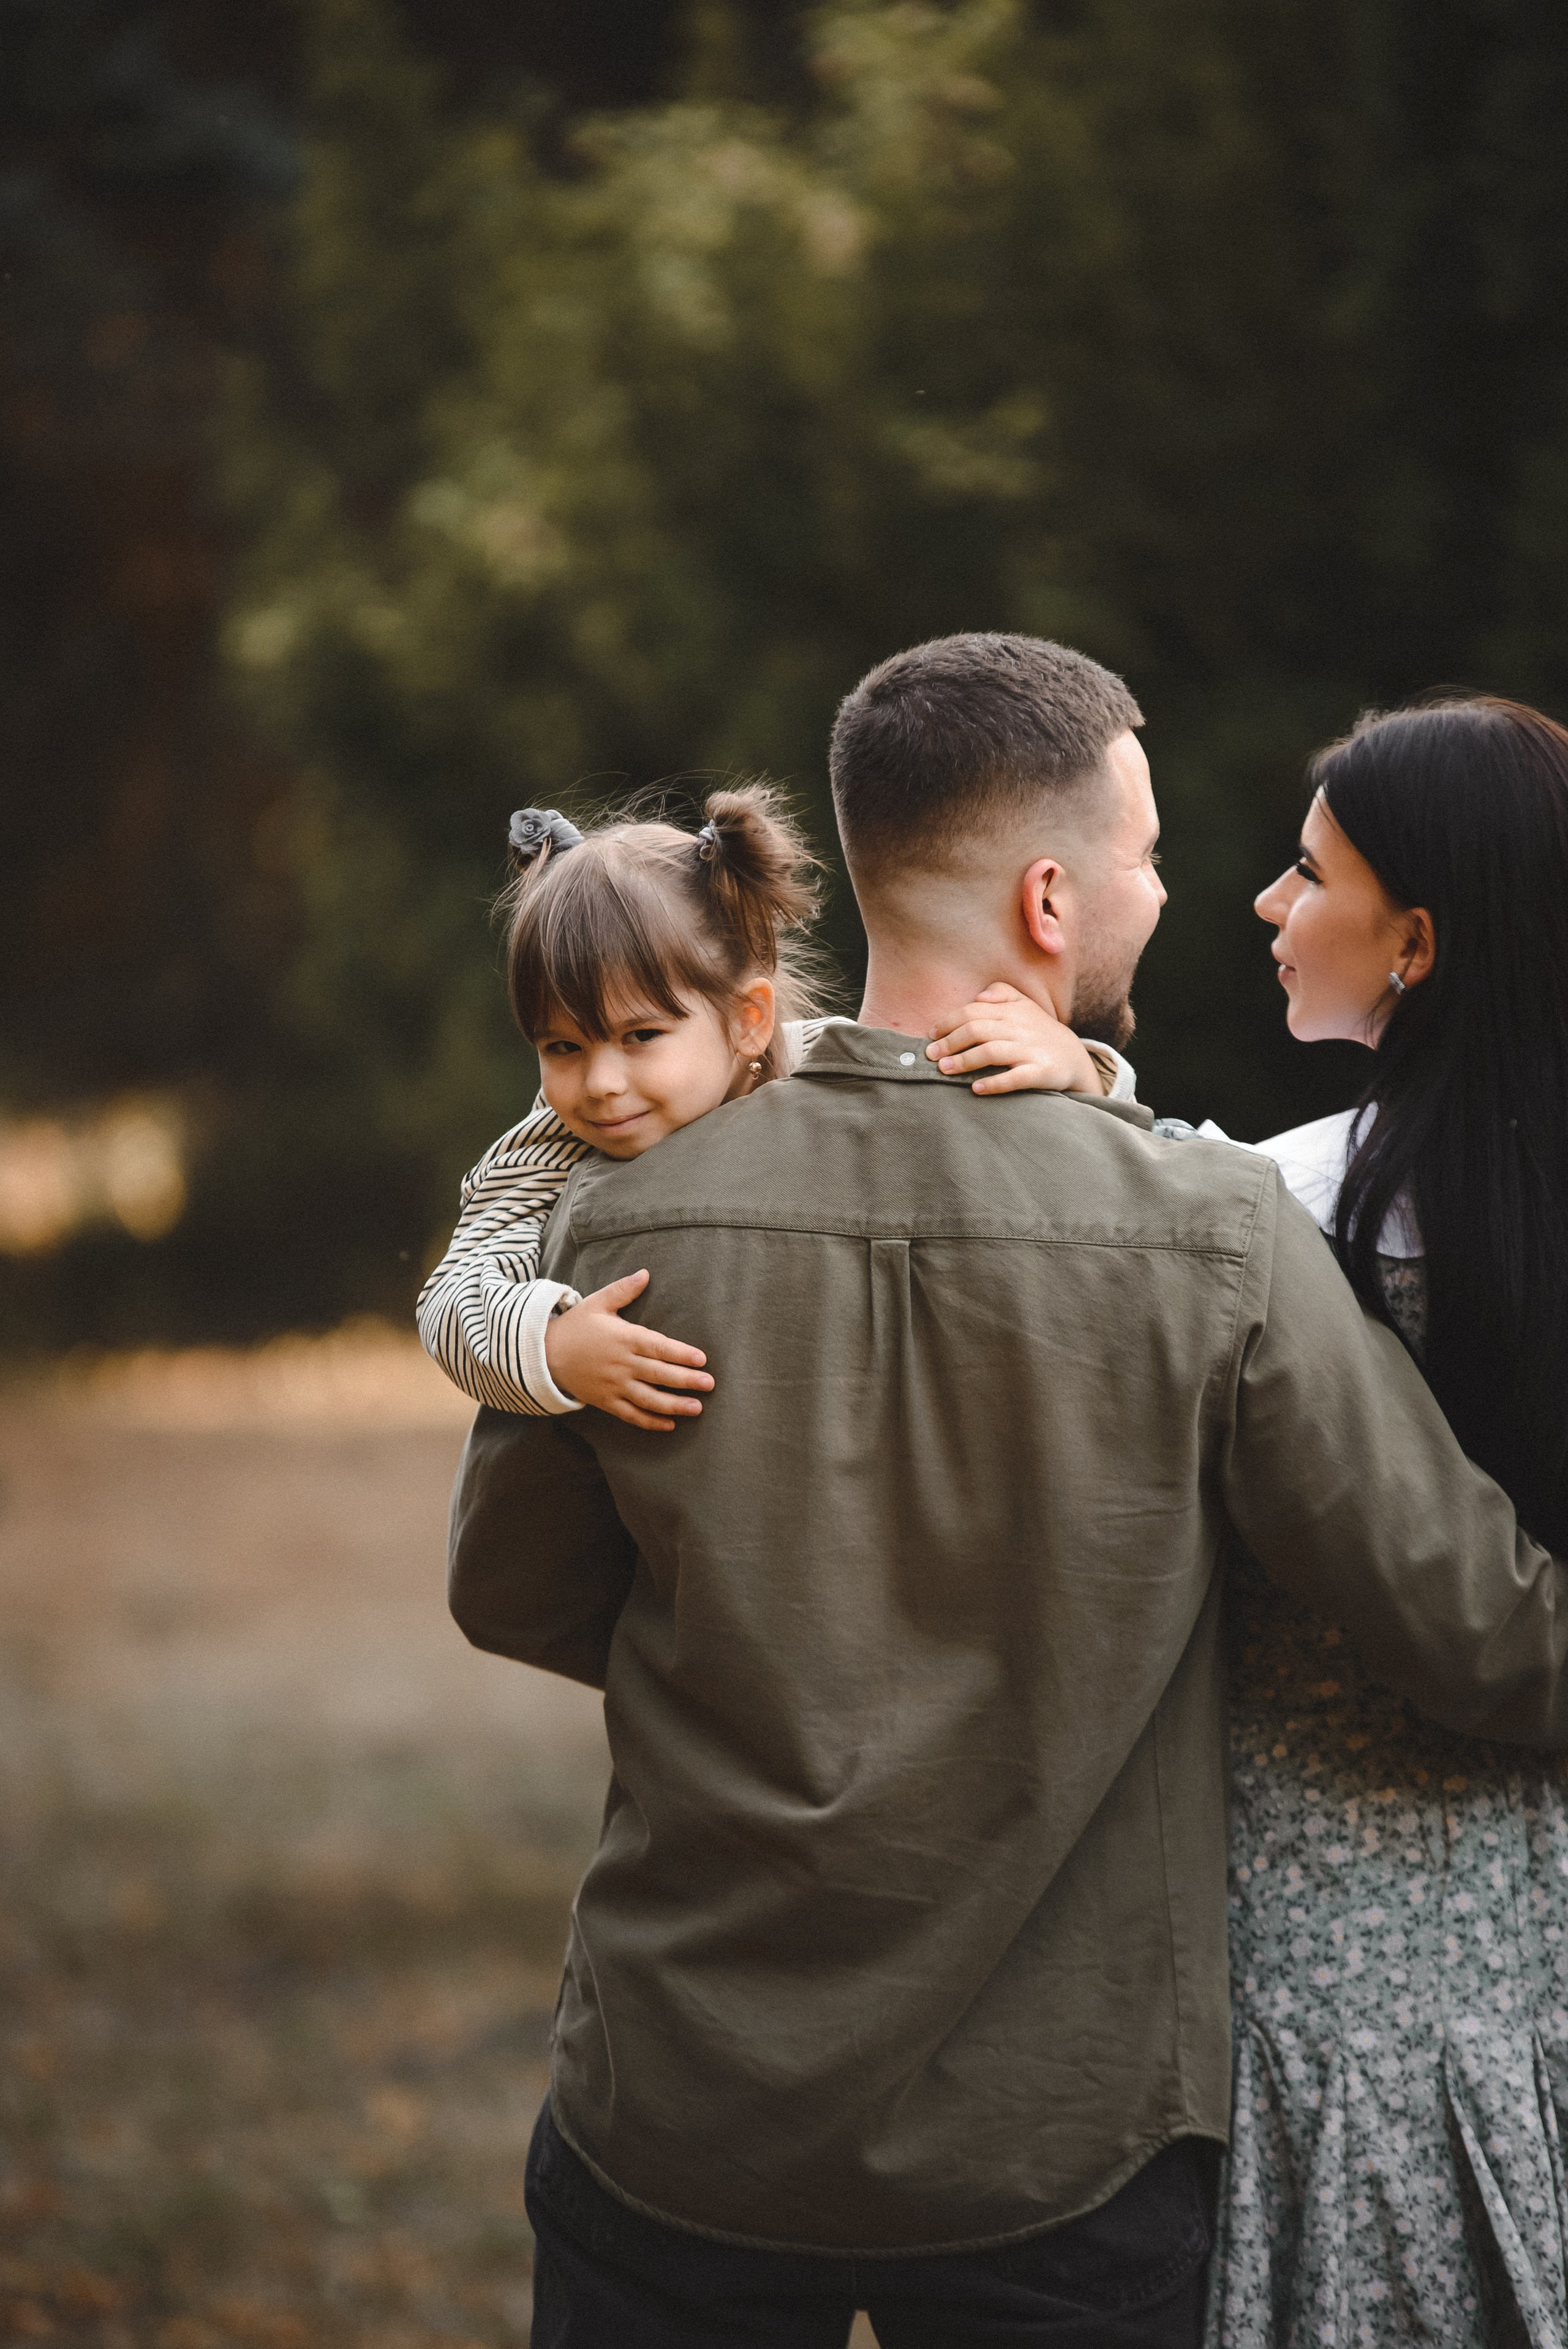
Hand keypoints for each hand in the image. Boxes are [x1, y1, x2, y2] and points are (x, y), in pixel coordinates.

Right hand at [544, 1270, 713, 1432]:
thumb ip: (623, 1290)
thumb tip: (645, 1273)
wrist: (543, 1354)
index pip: (658, 1347)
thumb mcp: (597, 1303)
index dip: (681, 1354)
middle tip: (710, 1384)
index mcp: (624, 1338)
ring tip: (697, 1408)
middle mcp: (621, 1364)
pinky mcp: (606, 1402)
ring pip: (649, 1399)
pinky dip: (650, 1422)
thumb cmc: (575, 1326)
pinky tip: (670, 1425)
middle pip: (659, 1375)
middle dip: (687, 1381)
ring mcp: (614, 1386)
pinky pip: (631, 1415)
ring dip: (674, 1405)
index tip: (702, 1359)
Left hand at [926, 983, 1101, 1096]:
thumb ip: (1002, 992)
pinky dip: (994, 1083)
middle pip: (977, 1030)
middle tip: (931, 1055)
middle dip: (950, 1042)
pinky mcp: (1042, 1072)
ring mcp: (1032, 1050)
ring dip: (964, 1061)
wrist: (1075, 1059)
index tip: (932, 1035)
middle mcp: (1021, 1027)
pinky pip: (1015, 1078)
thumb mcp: (1025, 1005)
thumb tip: (979, 995)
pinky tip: (975, 1088)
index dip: (948, 1022)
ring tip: (944, 1070)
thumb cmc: (1039, 1032)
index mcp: (1013, 1010)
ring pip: (991, 1052)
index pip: (973, 1011)